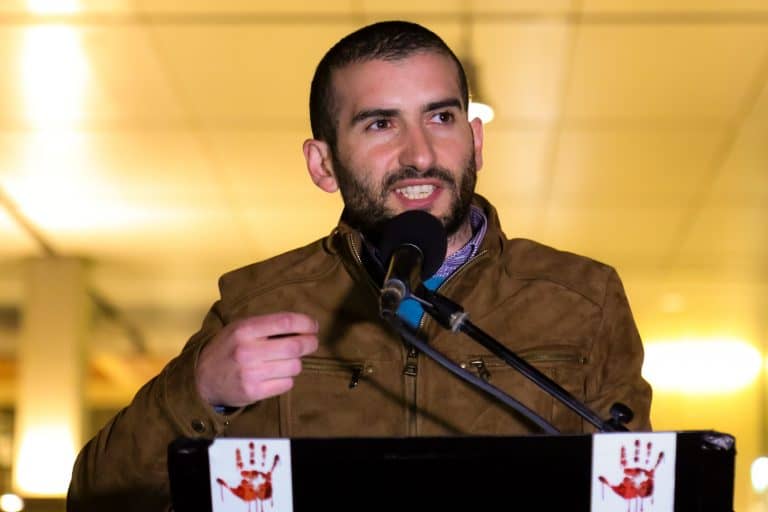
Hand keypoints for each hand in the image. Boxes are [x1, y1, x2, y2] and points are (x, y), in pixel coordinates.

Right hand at [195, 312, 318, 406]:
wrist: (202, 379)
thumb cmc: (228, 349)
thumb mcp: (241, 328)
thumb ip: (268, 325)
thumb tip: (304, 325)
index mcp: (245, 329)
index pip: (285, 322)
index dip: (306, 323)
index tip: (313, 326)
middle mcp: (248, 350)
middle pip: (295, 346)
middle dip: (310, 343)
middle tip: (312, 343)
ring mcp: (251, 373)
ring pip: (294, 366)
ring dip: (296, 363)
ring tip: (287, 361)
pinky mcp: (253, 392)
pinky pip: (287, 384)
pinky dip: (287, 379)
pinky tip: (277, 375)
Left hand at [598, 439, 664, 499]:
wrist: (636, 499)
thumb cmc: (625, 492)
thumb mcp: (615, 487)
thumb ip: (608, 481)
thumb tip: (600, 477)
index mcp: (625, 468)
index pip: (624, 457)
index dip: (623, 452)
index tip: (623, 445)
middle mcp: (634, 466)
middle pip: (635, 454)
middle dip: (636, 447)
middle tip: (637, 439)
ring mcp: (643, 468)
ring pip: (646, 457)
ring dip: (647, 450)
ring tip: (649, 442)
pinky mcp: (651, 473)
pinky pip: (655, 464)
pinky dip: (658, 459)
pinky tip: (661, 452)